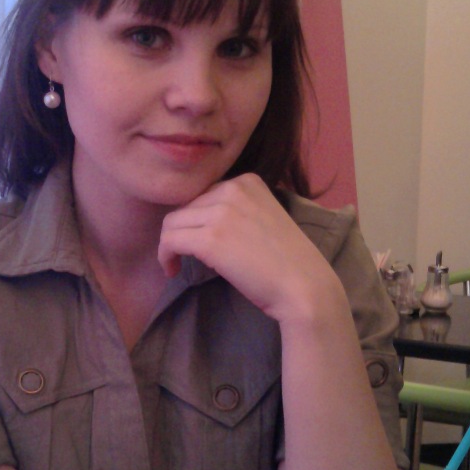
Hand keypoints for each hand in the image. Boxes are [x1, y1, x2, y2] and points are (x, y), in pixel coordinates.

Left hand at [157, 174, 340, 324]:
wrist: (305, 287)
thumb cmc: (288, 262)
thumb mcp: (264, 218)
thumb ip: (237, 210)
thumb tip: (198, 220)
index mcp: (248, 181)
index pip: (203, 194)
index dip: (197, 219)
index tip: (201, 241)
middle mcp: (233, 189)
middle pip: (185, 206)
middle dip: (182, 231)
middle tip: (188, 256)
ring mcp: (221, 213)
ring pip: (171, 223)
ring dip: (170, 245)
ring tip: (177, 264)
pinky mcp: (210, 239)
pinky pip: (169, 241)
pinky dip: (165, 256)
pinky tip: (173, 271)